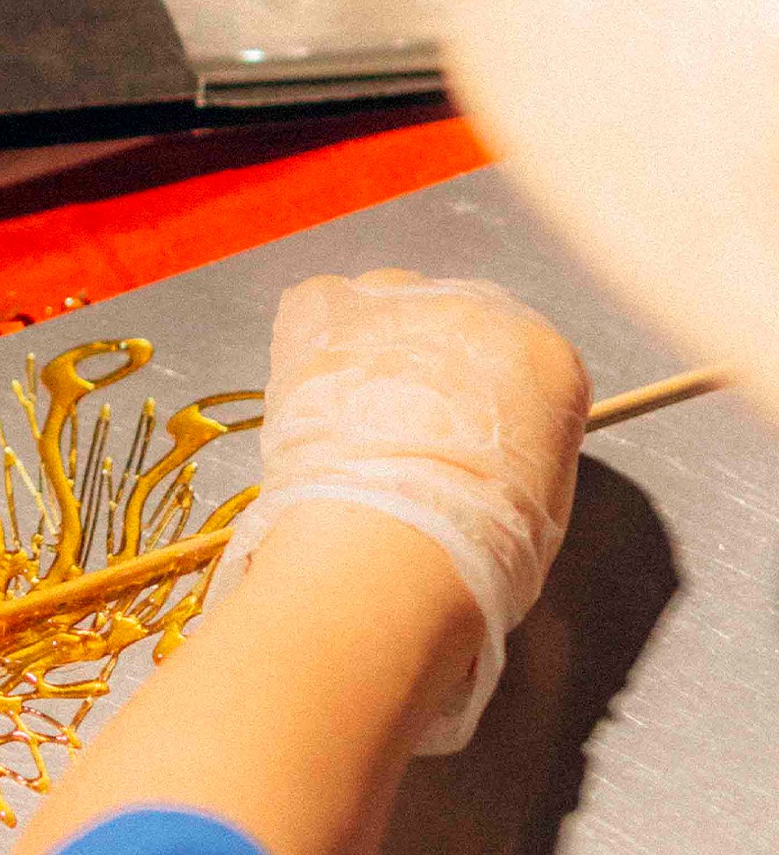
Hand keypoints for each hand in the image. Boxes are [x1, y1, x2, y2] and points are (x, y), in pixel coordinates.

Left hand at [227, 271, 590, 752]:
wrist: (388, 547)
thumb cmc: (472, 551)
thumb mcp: (538, 509)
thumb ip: (522, 456)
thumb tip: (493, 459)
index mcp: (547, 360)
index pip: (521, 362)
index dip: (485, 400)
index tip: (460, 435)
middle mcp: (480, 311)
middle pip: (456, 324)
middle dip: (431, 371)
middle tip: (398, 434)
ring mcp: (400, 302)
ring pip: (387, 311)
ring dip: (369, 355)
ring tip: (347, 424)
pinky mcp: (327, 308)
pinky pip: (319, 309)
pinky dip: (310, 347)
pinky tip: (308, 401)